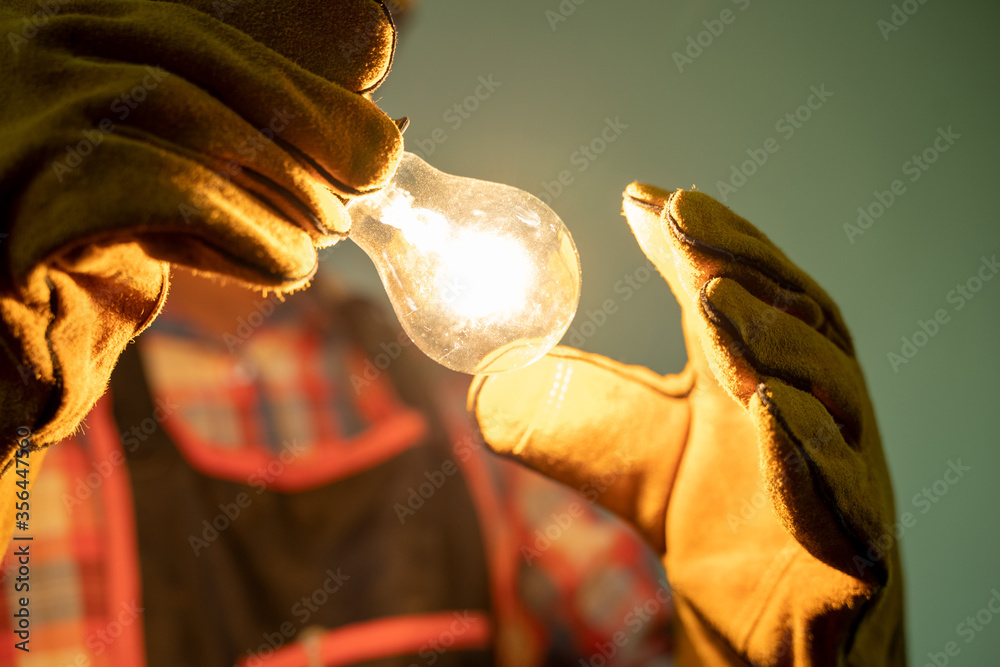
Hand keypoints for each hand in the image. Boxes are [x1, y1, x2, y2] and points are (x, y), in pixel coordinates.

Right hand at [0, 0, 398, 448]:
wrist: (9, 352)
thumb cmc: (97, 248)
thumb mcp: (172, 168)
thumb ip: (244, 112)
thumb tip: (371, 42)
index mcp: (73, 30)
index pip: (200, 31)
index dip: (302, 83)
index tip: (379, 145)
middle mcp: (29, 51)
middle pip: (190, 61)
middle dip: (301, 124)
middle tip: (368, 184)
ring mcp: (13, 117)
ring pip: (177, 115)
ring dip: (280, 184)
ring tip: (328, 234)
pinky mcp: (13, 201)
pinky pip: (152, 187)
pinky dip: (242, 228)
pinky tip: (286, 266)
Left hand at [468, 184, 903, 664]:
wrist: (754, 622)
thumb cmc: (702, 519)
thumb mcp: (619, 456)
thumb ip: (562, 413)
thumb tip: (485, 378)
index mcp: (755, 370)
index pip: (740, 292)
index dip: (702, 241)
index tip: (644, 199)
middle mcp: (811, 404)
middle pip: (796, 318)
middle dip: (741, 264)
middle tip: (683, 223)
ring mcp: (844, 471)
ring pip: (827, 394)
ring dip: (773, 339)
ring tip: (717, 297)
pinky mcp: (856, 546)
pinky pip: (841, 495)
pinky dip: (810, 451)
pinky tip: (771, 407)